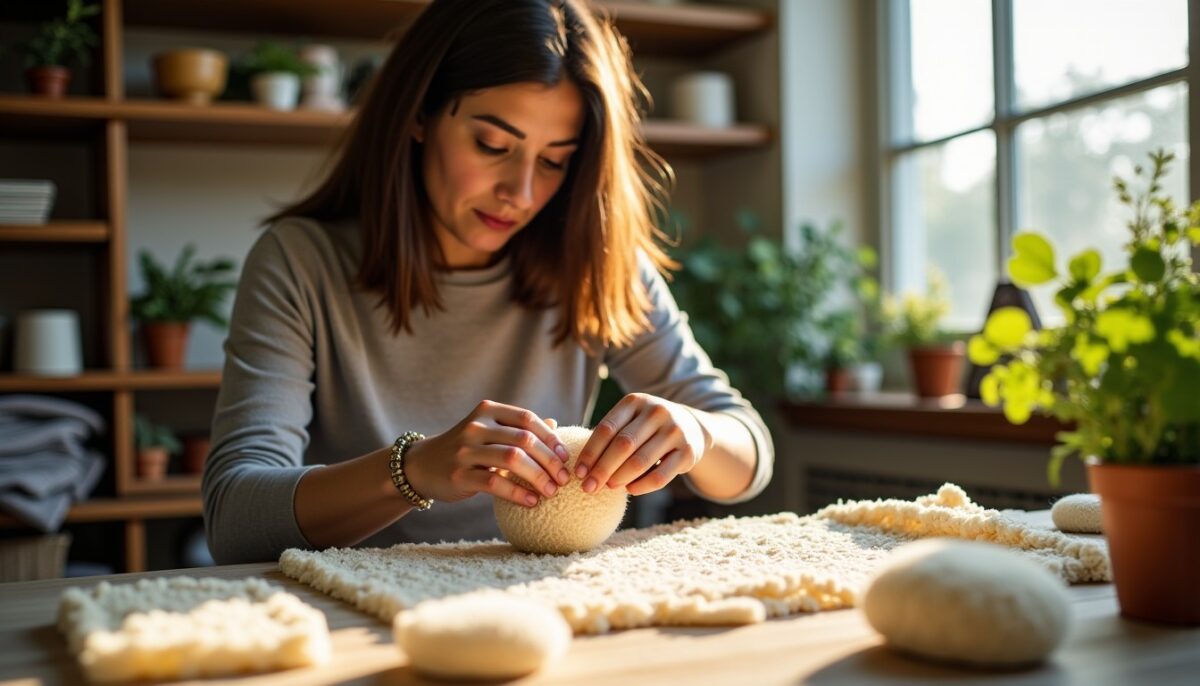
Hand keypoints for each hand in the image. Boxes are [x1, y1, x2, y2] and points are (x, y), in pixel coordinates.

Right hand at [402, 400, 570, 506]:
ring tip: (551, 492)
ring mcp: (465, 450)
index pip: (527, 419)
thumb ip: (519, 429)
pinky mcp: (459, 475)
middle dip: (550, 461)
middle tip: (564, 479)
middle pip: (524, 440)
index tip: (566, 458)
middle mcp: (476, 427)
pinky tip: (532, 502)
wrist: (423, 465)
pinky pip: (494, 483)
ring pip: (513, 459)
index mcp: (487, 411)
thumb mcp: (490, 433)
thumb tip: (554, 426)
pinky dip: (518, 493)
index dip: (550, 438)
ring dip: (538, 478)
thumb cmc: (466, 449)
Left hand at [575, 393, 707, 496]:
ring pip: (640, 461)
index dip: (590, 453)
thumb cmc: (648, 427)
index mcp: (636, 401)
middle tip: (588, 487)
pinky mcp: (688, 451)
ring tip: (608, 487)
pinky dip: (642, 486)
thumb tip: (583, 469)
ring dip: (620, 478)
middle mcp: (657, 412)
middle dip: (602, 469)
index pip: (606, 429)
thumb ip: (610, 437)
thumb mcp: (630, 420)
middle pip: (622, 445)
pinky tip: (630, 490)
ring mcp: (675, 431)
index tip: (578, 473)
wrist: (692, 426)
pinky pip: (660, 475)